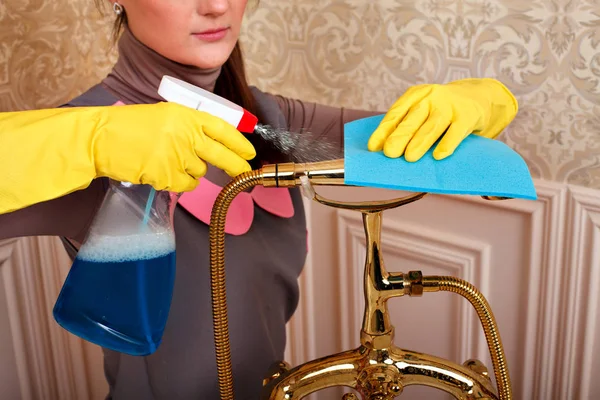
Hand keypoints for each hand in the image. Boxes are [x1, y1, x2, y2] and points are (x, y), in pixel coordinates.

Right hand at [0, 102, 255, 213]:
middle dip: (236, 166)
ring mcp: (176, 155)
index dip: (239, 143)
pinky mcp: (167, 174)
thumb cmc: (129, 127)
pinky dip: (177, 182)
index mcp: (185, 115)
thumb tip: (214, 145)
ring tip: (164, 160)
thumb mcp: (164, 117)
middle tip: (244, 173)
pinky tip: (160, 171)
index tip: (249, 152)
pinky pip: (185, 184)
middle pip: (220, 155)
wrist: (99, 138)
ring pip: (199, 172)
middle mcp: (185, 133)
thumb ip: (190, 128)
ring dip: (189, 171)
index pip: (222, 129)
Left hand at [367, 78, 517, 161]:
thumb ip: (405, 125)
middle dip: (400, 135)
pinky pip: (456, 131)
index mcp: (415, 96)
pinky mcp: (468, 116)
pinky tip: (439, 156)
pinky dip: (447, 144)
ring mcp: (450, 106)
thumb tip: (383, 150)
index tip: (373, 147)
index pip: (396, 113)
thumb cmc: (440, 111)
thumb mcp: (422, 110)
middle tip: (389, 152)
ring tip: (409, 157)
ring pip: (433, 125)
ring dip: (420, 142)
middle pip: (413, 118)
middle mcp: (431, 98)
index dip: (384, 130)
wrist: (478, 97)